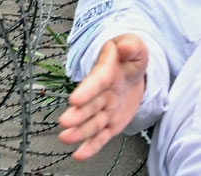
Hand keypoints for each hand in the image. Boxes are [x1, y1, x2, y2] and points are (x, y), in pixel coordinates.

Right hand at [59, 34, 147, 160]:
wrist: (132, 70)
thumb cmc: (130, 56)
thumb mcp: (135, 46)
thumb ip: (131, 46)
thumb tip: (124, 46)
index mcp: (105, 71)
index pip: (96, 81)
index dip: (86, 90)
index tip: (75, 99)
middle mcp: (101, 92)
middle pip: (89, 105)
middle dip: (77, 115)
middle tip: (65, 122)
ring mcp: (105, 108)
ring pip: (92, 122)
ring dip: (79, 132)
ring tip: (66, 138)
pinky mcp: (111, 123)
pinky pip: (101, 136)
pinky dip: (91, 146)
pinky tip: (79, 154)